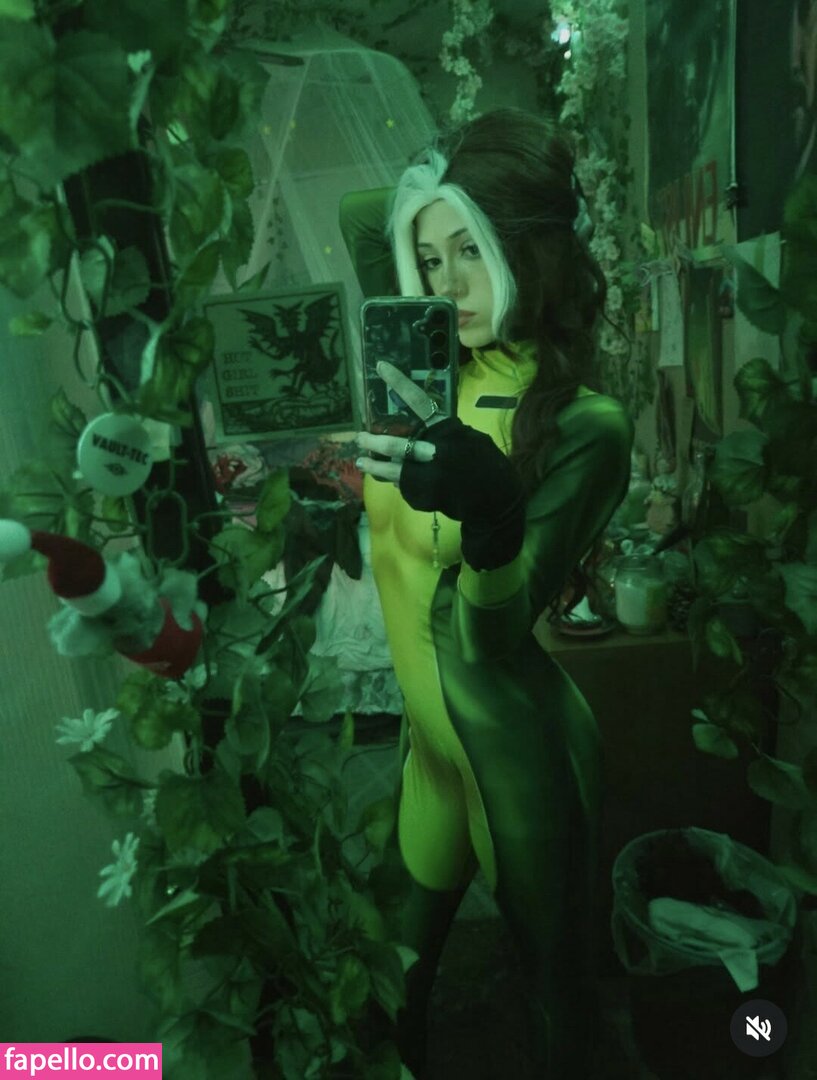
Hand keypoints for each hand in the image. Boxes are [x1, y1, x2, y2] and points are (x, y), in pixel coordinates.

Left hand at [355, 361, 524, 570]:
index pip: (419, 401)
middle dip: (374, 442)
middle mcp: (435, 449)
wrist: (496, 499)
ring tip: (363, 462)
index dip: (399, 384)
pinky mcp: (424, 495)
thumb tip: (419, 433)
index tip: (381, 367)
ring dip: (375, 467)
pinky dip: (398, 482)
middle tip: (360, 438)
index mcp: (447, 430)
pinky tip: (393, 480)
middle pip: (395, 444)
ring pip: (392, 469)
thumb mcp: (468, 440)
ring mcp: (428, 475)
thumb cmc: (484, 463)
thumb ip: (441, 435)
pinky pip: (404, 486)